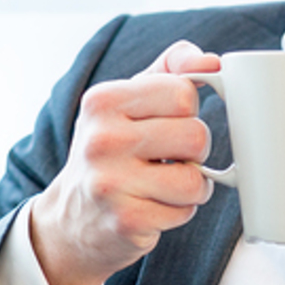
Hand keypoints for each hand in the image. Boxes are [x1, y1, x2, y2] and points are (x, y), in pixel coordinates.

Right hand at [28, 41, 221, 284]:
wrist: (72, 216)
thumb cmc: (112, 150)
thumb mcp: (130, 99)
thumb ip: (172, 68)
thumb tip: (211, 62)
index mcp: (103, 101)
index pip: (183, 94)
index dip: (186, 112)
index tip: (167, 124)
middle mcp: (101, 140)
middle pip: (195, 136)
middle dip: (193, 152)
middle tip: (168, 159)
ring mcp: (111, 183)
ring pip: (195, 180)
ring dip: (191, 186)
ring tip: (163, 184)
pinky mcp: (126, 221)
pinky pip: (185, 211)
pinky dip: (178, 212)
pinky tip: (152, 206)